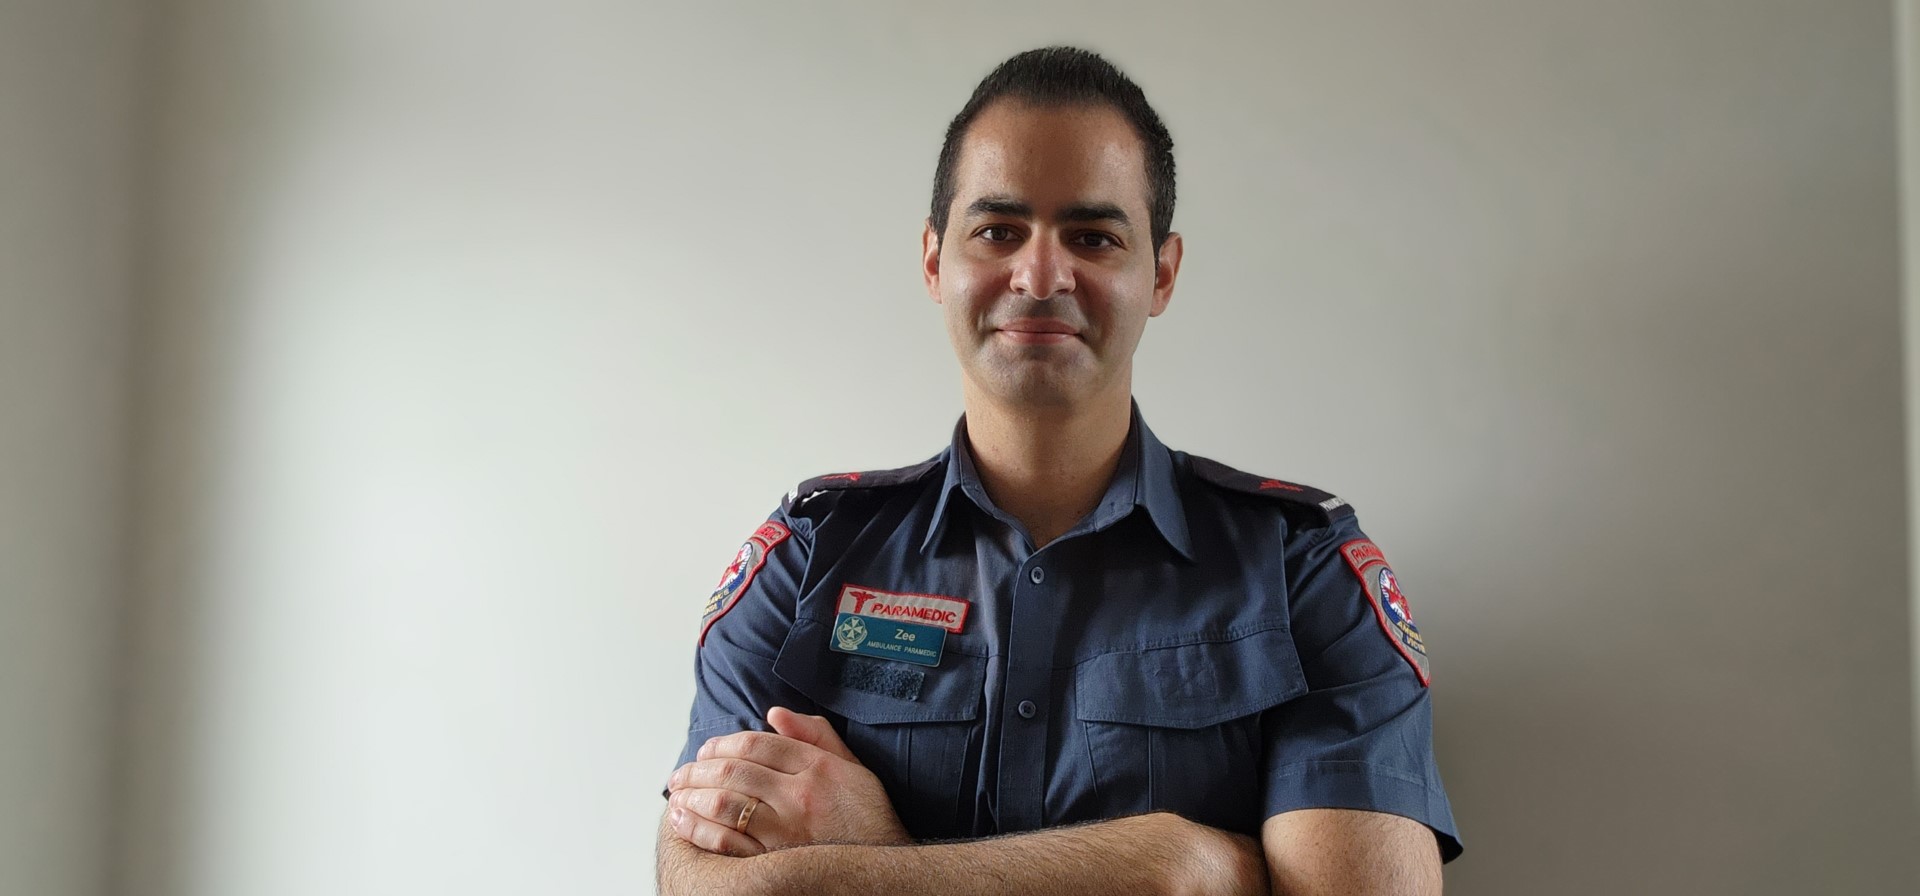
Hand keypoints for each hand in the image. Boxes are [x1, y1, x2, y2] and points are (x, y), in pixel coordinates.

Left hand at [666, 706, 910, 855]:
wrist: (882, 867)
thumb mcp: (851, 766)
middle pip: (734, 770)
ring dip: (692, 796)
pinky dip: (698, 830)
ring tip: (676, 796)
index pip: (756, 744)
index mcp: (818, 767)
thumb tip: (775, 713)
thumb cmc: (865, 815)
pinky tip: (683, 822)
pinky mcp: (774, 861)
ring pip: (725, 804)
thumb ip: (815, 735)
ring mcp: (785, 830)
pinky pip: (727, 842)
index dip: (723, 743)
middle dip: (698, 770)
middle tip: (679, 775)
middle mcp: (799, 795)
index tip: (705, 750)